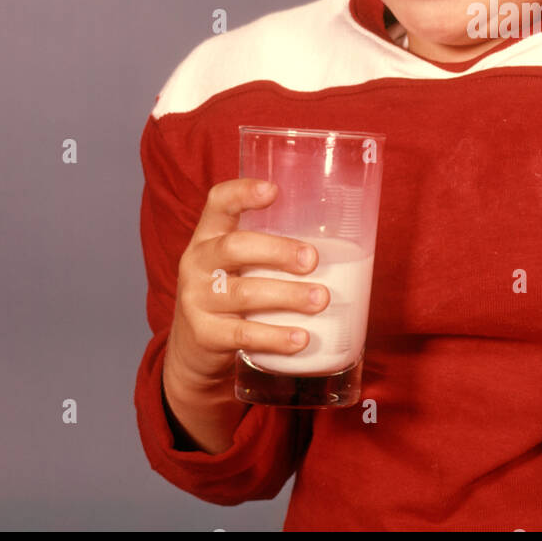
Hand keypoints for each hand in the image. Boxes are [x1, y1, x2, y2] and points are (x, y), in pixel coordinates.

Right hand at [163, 178, 330, 396]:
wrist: (196, 350)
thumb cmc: (233, 294)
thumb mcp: (240, 265)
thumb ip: (271, 250)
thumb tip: (345, 246)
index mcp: (209, 236)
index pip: (218, 202)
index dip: (242, 192)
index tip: (273, 190)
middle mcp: (197, 263)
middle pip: (235, 247)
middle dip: (278, 251)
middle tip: (313, 260)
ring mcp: (197, 300)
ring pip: (245, 293)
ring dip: (288, 296)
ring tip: (321, 299)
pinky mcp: (204, 336)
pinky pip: (243, 334)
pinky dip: (275, 337)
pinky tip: (301, 339)